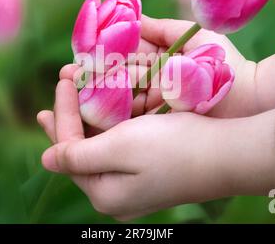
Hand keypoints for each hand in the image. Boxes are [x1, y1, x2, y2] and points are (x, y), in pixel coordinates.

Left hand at [37, 79, 274, 220]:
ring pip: (100, 146)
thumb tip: (46, 159)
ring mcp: (134, 185)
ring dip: (90, 117)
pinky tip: (106, 109)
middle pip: (81, 149)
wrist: (229, 155)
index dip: (61, 114)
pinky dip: (110, 124)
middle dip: (71, 115)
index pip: (67, 150)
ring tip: (76, 94)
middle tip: (61, 86)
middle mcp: (116, 194)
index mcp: (103, 192)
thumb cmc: (173, 147)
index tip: (61, 80)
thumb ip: (77, 155)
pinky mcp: (150, 173)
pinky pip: (119, 147)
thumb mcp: (119, 148)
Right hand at [60, 15, 259, 117]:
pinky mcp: (163, 127)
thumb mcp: (192, 36)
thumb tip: (129, 14)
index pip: (119, 63)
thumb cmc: (225, 63)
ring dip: (93, 102)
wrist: (251, 98)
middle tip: (61, 81)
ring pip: (119, 105)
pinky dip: (113, 119)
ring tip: (66, 100)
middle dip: (87, 84)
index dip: (95, 63)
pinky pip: (134, 122)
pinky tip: (90, 117)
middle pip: (114, 85)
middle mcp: (154, 87)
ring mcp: (158, 108)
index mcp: (158, 64)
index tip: (70, 65)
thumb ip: (159, 28)